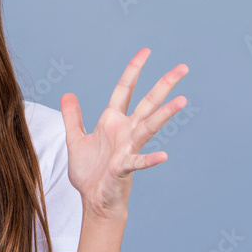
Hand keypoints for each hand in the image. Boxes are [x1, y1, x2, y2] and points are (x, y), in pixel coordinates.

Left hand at [59, 48, 188, 219]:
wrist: (92, 200)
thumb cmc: (89, 172)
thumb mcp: (75, 139)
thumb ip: (72, 116)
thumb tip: (68, 94)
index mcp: (112, 122)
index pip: (125, 90)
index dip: (134, 70)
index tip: (146, 51)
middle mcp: (125, 132)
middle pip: (147, 103)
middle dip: (164, 85)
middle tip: (183, 68)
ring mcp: (127, 149)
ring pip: (149, 127)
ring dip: (164, 114)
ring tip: (182, 101)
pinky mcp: (124, 168)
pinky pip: (138, 162)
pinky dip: (150, 159)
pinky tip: (163, 156)